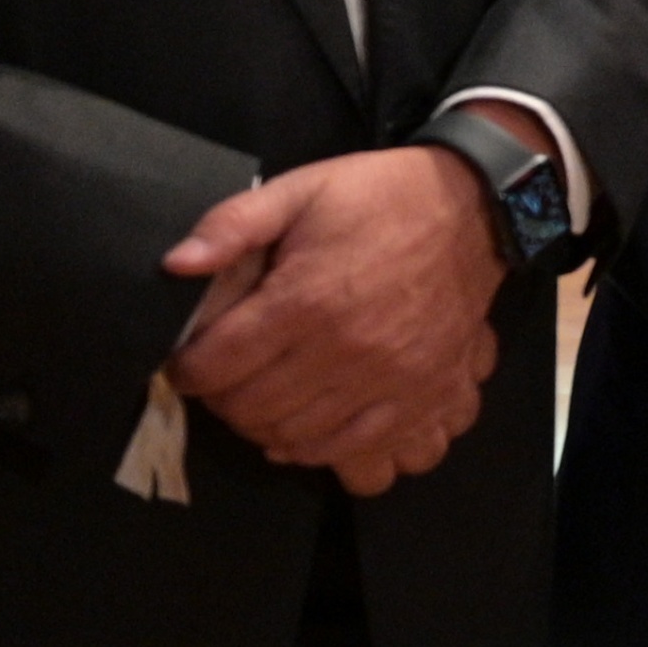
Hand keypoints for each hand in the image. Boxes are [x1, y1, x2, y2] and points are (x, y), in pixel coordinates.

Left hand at [165, 141, 508, 495]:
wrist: (472, 211)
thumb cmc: (378, 199)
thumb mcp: (301, 190)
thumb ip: (232, 225)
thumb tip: (174, 265)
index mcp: (306, 299)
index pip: (218, 365)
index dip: (187, 370)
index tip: (186, 362)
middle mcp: (345, 351)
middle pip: (252, 408)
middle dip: (220, 401)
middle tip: (220, 381)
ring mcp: (388, 382)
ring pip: (297, 438)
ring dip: (263, 427)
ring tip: (258, 402)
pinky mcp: (421, 399)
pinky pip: (358, 456)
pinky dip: (319, 452)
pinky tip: (303, 430)